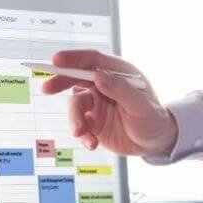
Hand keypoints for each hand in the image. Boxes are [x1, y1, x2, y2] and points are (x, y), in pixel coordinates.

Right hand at [41, 50, 178, 156]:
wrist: (155, 143)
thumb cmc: (153, 119)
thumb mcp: (141, 105)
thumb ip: (120, 90)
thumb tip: (99, 75)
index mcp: (117, 73)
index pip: (92, 60)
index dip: (73, 58)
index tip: (56, 61)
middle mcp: (104, 85)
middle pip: (76, 77)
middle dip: (60, 82)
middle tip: (47, 88)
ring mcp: (97, 104)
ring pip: (75, 106)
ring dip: (75, 120)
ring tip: (81, 134)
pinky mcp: (93, 122)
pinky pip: (80, 126)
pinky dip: (82, 135)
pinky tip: (92, 144)